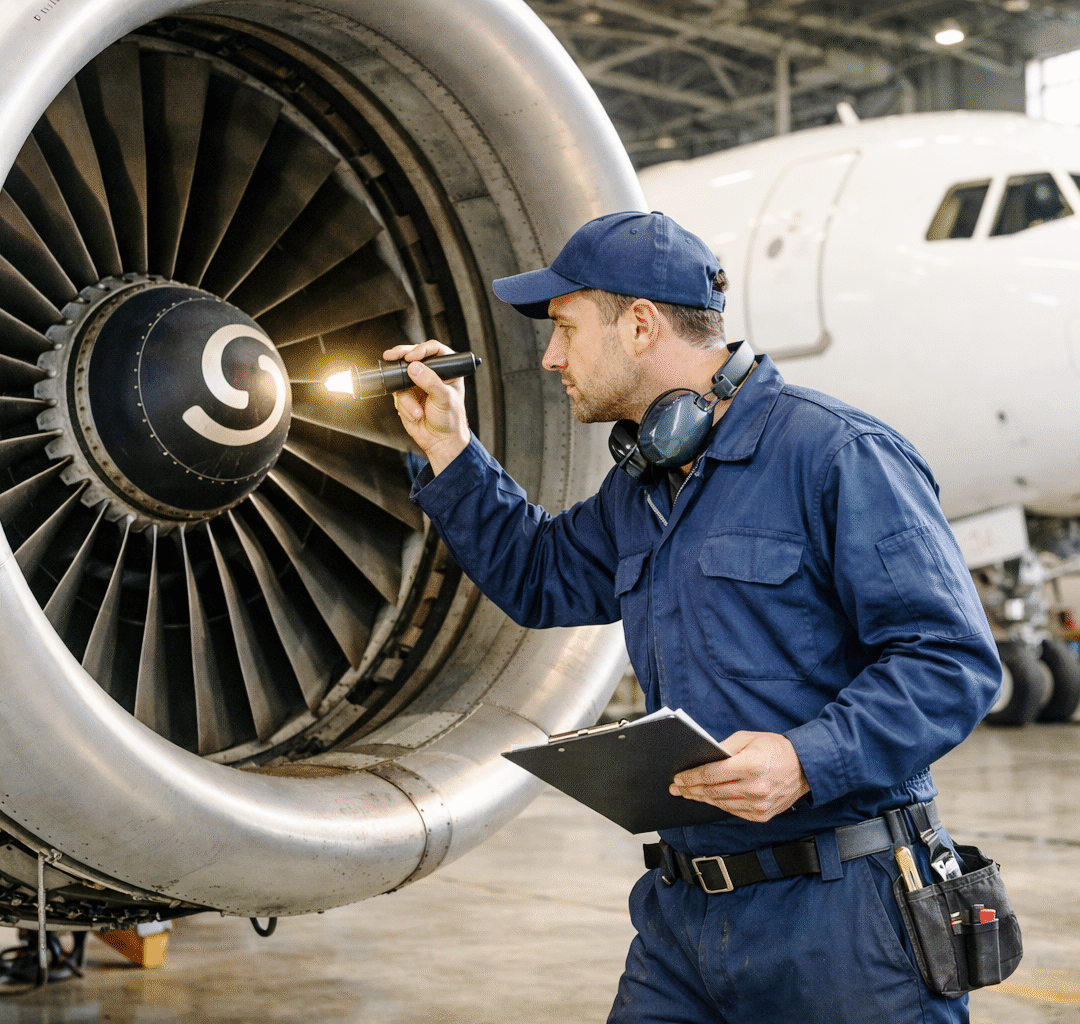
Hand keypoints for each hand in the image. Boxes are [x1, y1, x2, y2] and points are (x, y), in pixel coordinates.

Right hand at [385, 340, 471, 474]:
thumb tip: (415, 367)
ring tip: (419, 413)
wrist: (440, 441)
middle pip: (412, 356)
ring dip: (407, 399)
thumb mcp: (444, 399)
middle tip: (391, 356)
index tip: (412, 357)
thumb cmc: (451, 420)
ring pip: (401, 378)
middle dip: (401, 357)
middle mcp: (431, 374)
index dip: (421, 349)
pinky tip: (416, 416)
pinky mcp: (405, 395)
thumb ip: (431, 382)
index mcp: (446, 370)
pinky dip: (404, 407)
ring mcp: (416, 384)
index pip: (434, 350)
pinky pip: (397, 395)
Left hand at [668, 731, 809, 822]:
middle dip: (691, 788)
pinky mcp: (761, 815)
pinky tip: (708, 799)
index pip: (711, 775)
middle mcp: (755, 788)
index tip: (678, 778)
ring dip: (701, 798)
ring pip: (720, 803)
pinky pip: (733, 811)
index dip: (691, 777)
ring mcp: (758, 805)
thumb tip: (703, 758)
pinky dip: (718, 805)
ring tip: (688, 793)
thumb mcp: (749, 738)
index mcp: (750, 766)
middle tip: (676, 787)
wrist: (805, 767)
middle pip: (713, 791)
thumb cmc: (776, 749)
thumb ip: (725, 748)